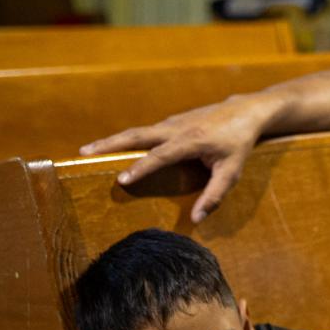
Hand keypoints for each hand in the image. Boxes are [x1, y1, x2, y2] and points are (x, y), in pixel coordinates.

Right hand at [79, 95, 270, 222]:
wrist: (246, 111)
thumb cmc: (239, 144)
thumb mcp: (233, 171)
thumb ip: (215, 195)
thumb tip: (197, 219)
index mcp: (191, 141)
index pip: (161, 155)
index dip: (141, 167)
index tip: (121, 179)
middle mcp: (176, 128)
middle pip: (137, 134)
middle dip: (110, 143)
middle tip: (83, 153)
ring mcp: (172, 122)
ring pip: (138, 131)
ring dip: (113, 140)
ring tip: (88, 151)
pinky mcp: (172, 121)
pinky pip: (147, 131)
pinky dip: (128, 139)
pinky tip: (115, 148)